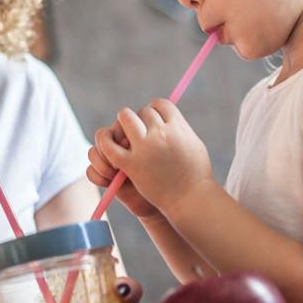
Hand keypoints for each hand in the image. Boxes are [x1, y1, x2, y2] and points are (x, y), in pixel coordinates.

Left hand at [98, 98, 212, 213]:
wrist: (190, 198)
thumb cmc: (196, 174)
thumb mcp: (194, 144)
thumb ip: (180, 129)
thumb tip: (169, 119)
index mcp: (177, 125)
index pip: (159, 104)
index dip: (154, 110)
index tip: (153, 119)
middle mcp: (161, 131)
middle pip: (142, 112)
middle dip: (139, 120)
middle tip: (138, 131)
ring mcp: (145, 146)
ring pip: (124, 119)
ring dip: (122, 125)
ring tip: (122, 135)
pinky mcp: (131, 164)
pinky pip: (109, 146)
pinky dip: (106, 143)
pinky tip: (109, 147)